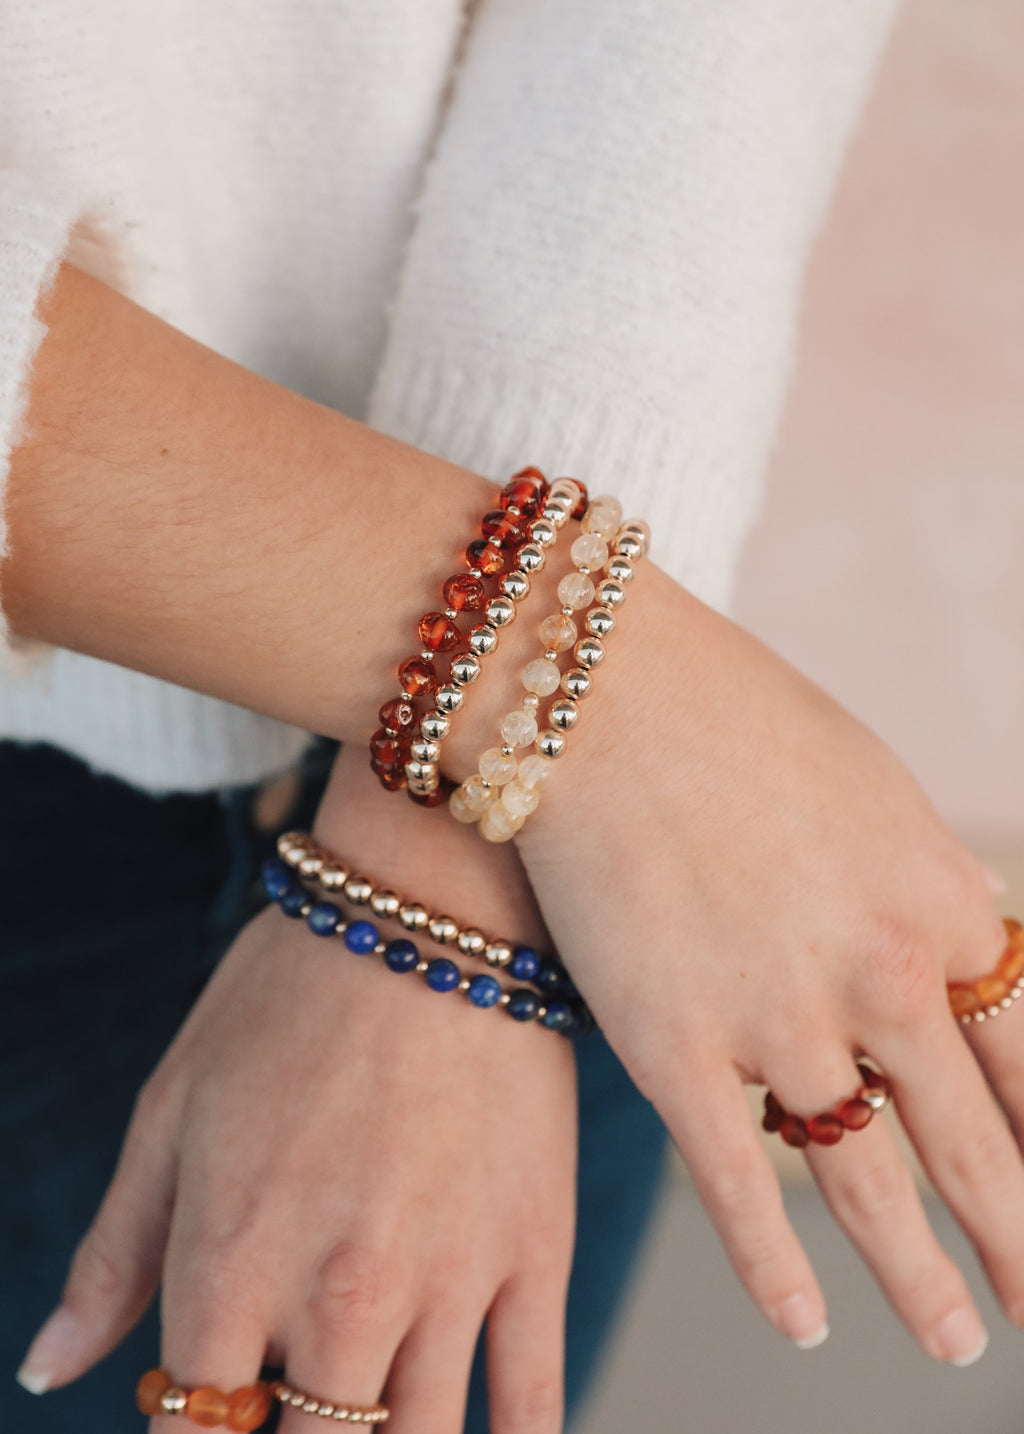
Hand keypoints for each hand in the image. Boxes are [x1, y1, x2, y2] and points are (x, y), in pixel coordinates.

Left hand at [18, 745, 576, 1433]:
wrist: (433, 902)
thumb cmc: (288, 992)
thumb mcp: (173, 1104)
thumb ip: (116, 1252)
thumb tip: (53, 1369)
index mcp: (229, 1266)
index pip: (197, 1430)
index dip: (198, 1427)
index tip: (219, 1398)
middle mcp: (338, 1300)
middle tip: (300, 1391)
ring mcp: (448, 1281)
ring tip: (371, 1404)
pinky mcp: (537, 1249)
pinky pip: (531, 1399)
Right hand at [516, 563, 1020, 1363]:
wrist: (593, 692)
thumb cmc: (730, 718)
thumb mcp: (871, 791)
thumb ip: (920, 887)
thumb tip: (959, 957)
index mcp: (940, 900)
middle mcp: (879, 975)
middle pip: (977, 1146)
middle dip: (1020, 1239)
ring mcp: (777, 1021)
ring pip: (871, 1190)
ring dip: (924, 1282)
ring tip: (957, 1340)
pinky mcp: (674, 1050)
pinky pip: (740, 1190)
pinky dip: (774, 1272)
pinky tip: (806, 1327)